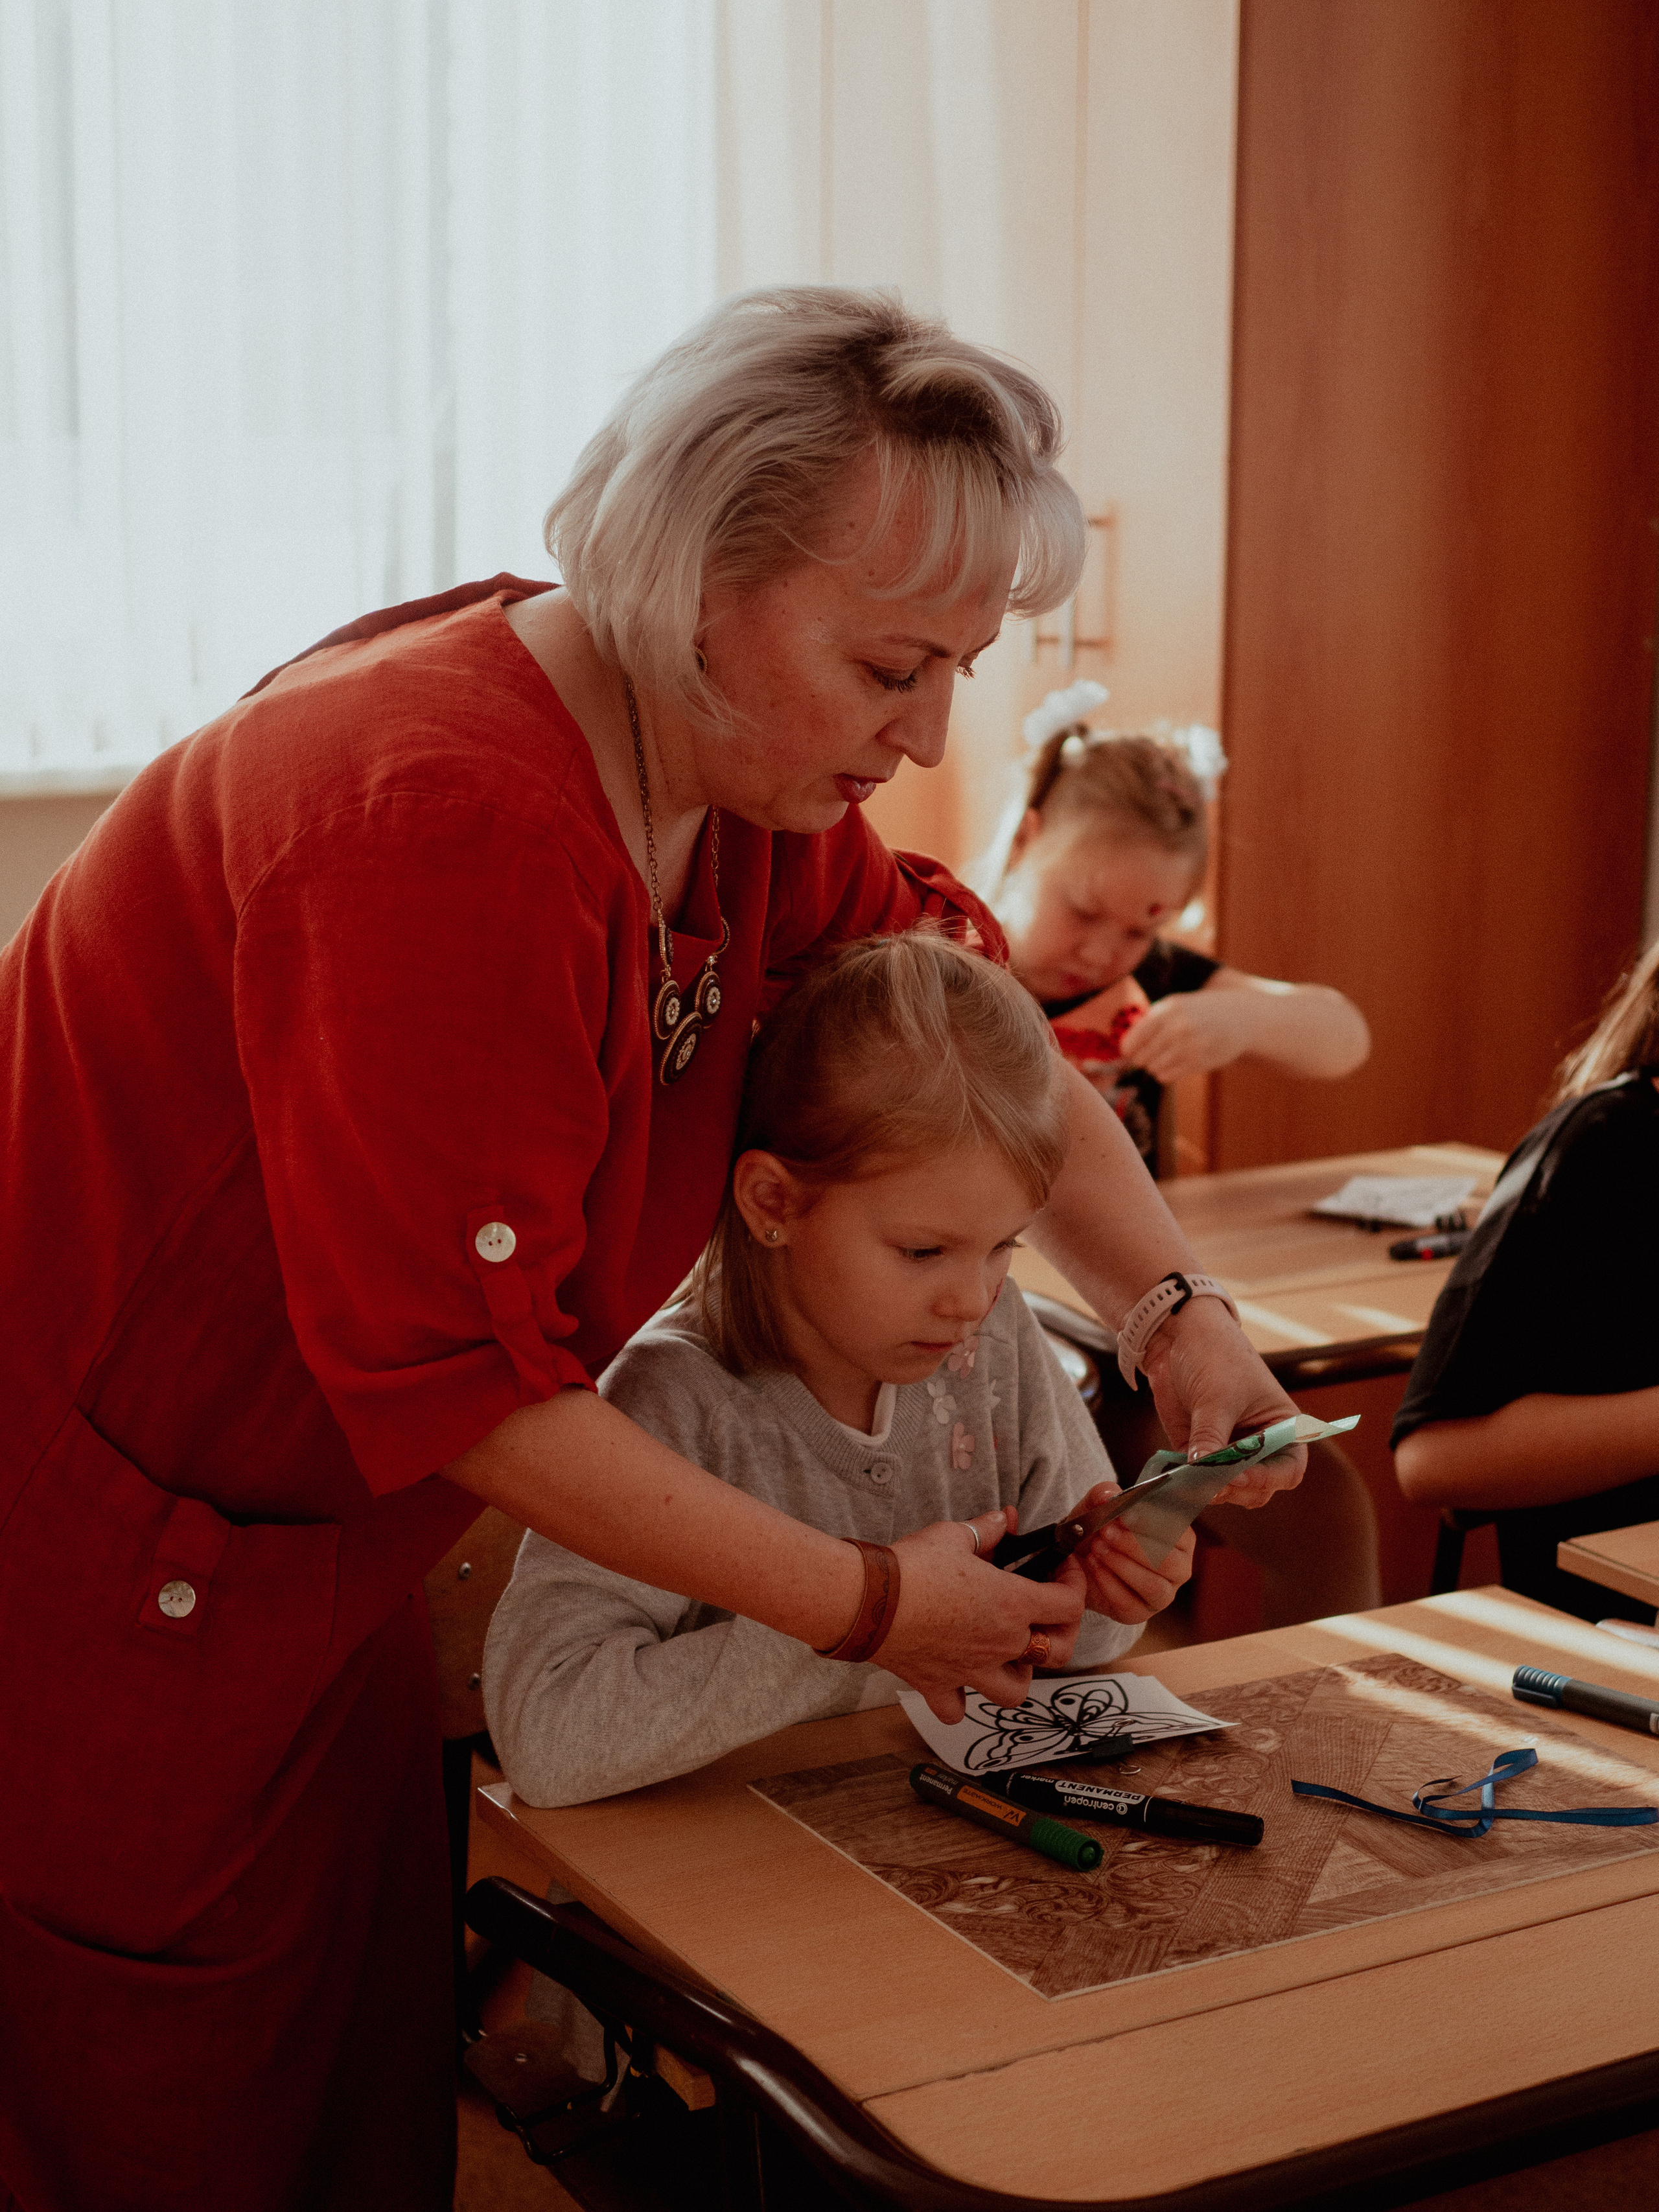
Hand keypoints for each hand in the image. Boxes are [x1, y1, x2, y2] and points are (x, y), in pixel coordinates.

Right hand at [880, 1508, 1081, 1723]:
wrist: (867, 1600)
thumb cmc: (911, 1567)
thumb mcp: (953, 1536)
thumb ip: (986, 1530)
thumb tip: (1004, 1519)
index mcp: (1012, 1603)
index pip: (1069, 1604)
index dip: (1074, 1584)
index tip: (1063, 1571)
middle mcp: (1000, 1642)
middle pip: (1057, 1652)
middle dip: (1062, 1634)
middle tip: (1048, 1615)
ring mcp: (971, 1669)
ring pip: (1016, 1691)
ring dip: (1020, 1675)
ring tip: (1009, 1655)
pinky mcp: (939, 1684)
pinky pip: (957, 1709)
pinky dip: (960, 1702)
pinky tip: (957, 1683)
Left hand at [1056, 1483, 1196, 1620]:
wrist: (1076, 1561)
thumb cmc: (1099, 1531)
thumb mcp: (1097, 1507)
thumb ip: (1103, 1494)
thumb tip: (1109, 1495)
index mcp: (1180, 1538)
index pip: (1179, 1532)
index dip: (1152, 1523)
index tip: (1124, 1514)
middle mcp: (1179, 1568)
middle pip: (1170, 1561)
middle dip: (1134, 1545)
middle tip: (1105, 1531)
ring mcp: (1162, 1595)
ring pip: (1153, 1585)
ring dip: (1121, 1565)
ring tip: (1097, 1549)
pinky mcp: (1140, 1613)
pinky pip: (1130, 1604)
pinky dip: (1109, 1583)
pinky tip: (1094, 1567)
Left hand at [1116, 991, 1253, 1081]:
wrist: (1239, 1016)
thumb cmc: (1199, 1011)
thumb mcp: (1174, 1006)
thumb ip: (1148, 1023)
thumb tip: (1123, 1050)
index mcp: (1167, 1010)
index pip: (1133, 1040)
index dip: (1127, 1049)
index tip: (1129, 1051)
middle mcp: (1178, 1028)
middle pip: (1141, 1057)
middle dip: (1142, 1058)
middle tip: (1152, 1053)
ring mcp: (1190, 1046)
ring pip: (1153, 1069)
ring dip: (1155, 1066)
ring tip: (1167, 1056)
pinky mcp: (1199, 1062)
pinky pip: (1167, 1076)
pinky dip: (1165, 1073)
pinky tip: (1175, 1063)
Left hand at [1139, 1297, 1304, 1504]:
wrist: (1178, 1335)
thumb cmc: (1214, 1356)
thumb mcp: (1217, 1397)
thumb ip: (1211, 1437)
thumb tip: (1201, 1472)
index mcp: (1283, 1428)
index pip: (1288, 1470)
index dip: (1267, 1479)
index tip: (1237, 1476)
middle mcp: (1260, 1445)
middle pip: (1258, 1488)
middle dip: (1236, 1489)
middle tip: (1211, 1482)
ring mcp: (1230, 1451)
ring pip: (1228, 1489)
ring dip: (1210, 1489)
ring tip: (1191, 1477)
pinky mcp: (1200, 1452)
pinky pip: (1198, 1478)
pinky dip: (1188, 1482)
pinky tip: (1176, 1477)